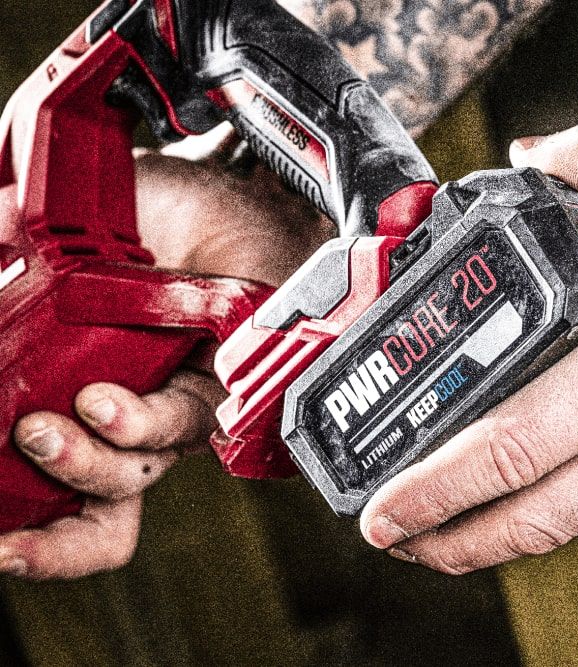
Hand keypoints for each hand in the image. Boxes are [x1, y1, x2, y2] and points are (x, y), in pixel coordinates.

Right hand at [0, 127, 329, 578]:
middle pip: (101, 505)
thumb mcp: (51, 241)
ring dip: (81, 463)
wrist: (222, 186)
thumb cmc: (145, 218)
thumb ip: (5, 266)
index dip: (29, 532)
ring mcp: (178, 401)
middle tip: (13, 497)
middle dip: (51, 535)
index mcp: (89, 395)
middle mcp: (136, 413)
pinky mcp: (224, 384)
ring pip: (134, 469)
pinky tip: (102, 403)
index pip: (59, 490)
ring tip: (43, 428)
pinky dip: (132, 424)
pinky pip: (184, 423)